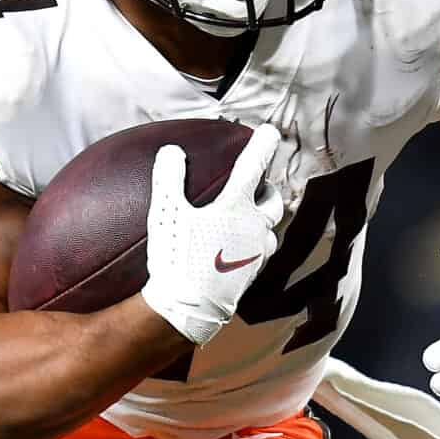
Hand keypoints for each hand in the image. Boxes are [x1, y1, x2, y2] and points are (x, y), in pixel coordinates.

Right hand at [140, 124, 285, 345]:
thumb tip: (172, 152)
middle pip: (273, 201)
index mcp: (236, 208)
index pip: (254, 167)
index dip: (262, 145)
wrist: (189, 308)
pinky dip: (255, 243)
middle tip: (255, 183)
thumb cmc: (178, 258)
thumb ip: (169, 179)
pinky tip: (239, 247)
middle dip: (267, 188)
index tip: (268, 131)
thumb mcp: (166, 214)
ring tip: (248, 216)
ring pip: (271, 229)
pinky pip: (261, 252)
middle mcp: (254, 228)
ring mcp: (256, 254)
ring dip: (263, 218)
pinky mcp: (252, 275)